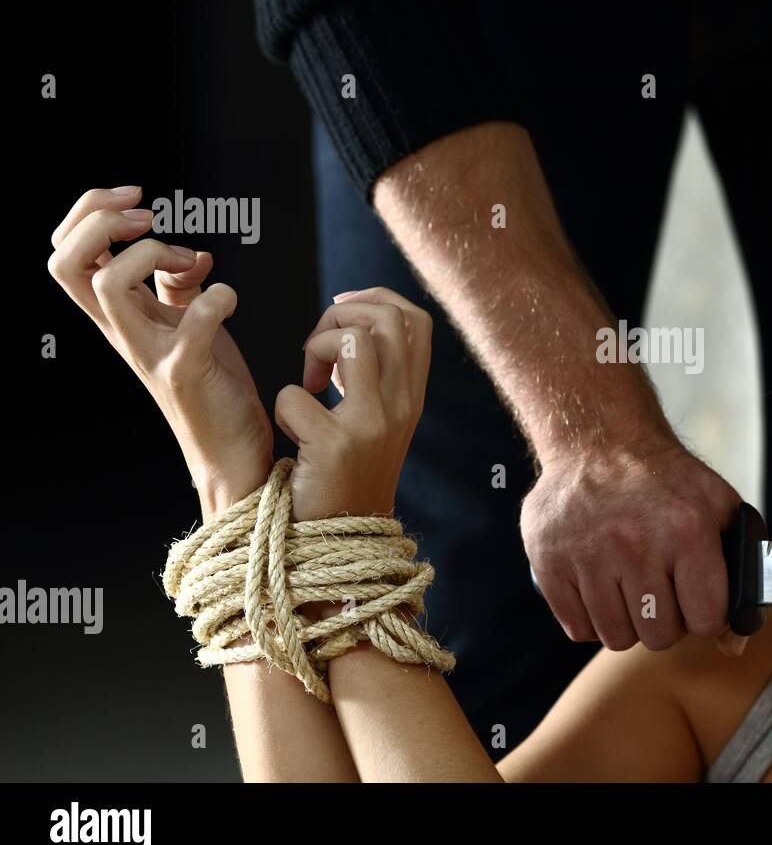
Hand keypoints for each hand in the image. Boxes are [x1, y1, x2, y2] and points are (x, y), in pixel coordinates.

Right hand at [47, 187, 271, 514]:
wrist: (231, 450)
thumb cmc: (211, 387)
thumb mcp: (190, 327)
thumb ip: (181, 289)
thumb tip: (193, 253)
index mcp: (119, 315)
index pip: (66, 251)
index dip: (89, 211)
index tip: (138, 199)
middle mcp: (123, 331)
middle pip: (64, 263)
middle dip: (99, 221)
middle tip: (149, 217)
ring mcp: (149, 352)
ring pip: (107, 288)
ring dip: (150, 254)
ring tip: (188, 260)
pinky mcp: (186, 372)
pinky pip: (191, 325)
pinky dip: (218, 298)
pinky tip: (231, 300)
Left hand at [276, 287, 432, 521]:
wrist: (339, 545)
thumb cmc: (345, 478)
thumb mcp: (379, 424)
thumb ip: (374, 379)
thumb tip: (348, 325)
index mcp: (412, 399)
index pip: (417, 321)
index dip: (378, 299)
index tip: (342, 310)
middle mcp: (402, 407)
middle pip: (388, 319)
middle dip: (340, 315)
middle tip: (316, 350)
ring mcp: (373, 425)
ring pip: (352, 340)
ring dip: (315, 347)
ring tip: (308, 382)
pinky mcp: (337, 445)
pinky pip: (295, 393)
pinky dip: (282, 406)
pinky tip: (293, 434)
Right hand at [522, 435, 747, 654]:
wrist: (599, 439)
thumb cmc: (663, 478)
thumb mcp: (718, 507)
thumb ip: (739, 573)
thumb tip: (732, 644)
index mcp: (687, 530)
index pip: (706, 621)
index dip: (704, 615)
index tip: (694, 597)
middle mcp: (636, 543)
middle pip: (658, 637)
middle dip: (663, 620)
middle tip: (658, 588)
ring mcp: (587, 552)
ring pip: (615, 637)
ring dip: (625, 620)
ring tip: (627, 582)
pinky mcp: (549, 559)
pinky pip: (576, 628)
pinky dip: (589, 616)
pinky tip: (598, 583)